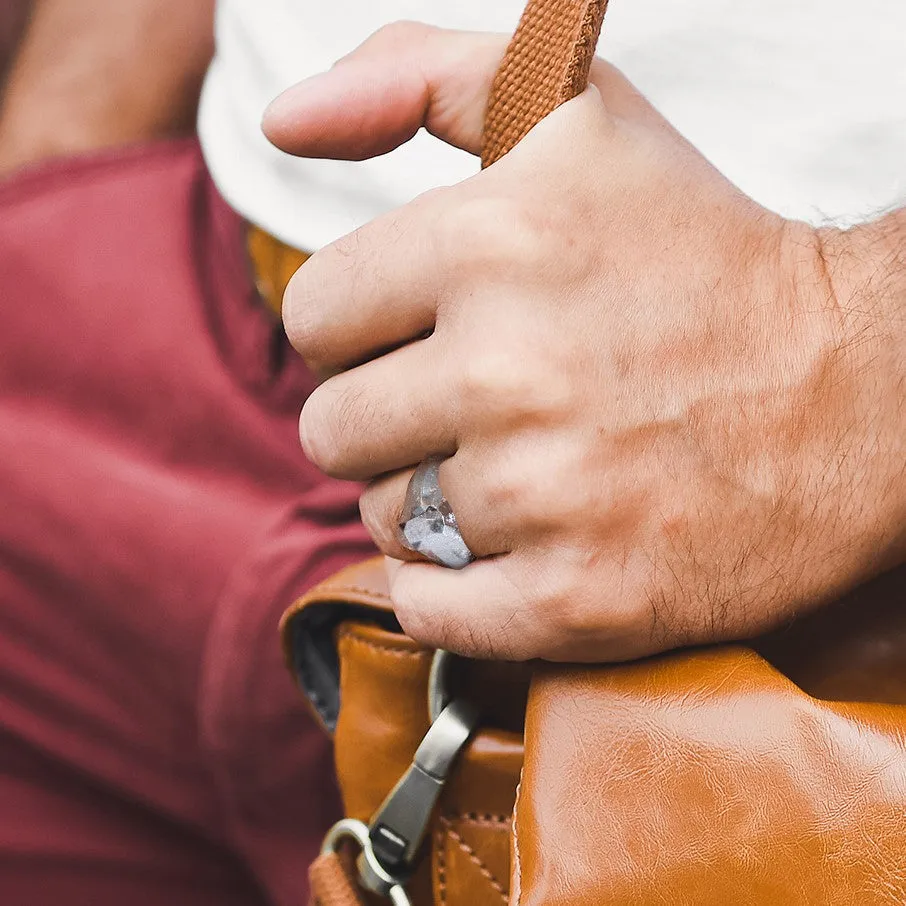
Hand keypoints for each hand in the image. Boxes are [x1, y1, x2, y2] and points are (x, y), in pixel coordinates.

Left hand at [264, 23, 905, 660]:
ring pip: (383, 522)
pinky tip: (510, 547)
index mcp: (490, 240)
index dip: (360, 334)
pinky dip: (451, 591)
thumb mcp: (575, 119)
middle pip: (333, 432)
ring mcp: (545, 497)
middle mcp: (509, 371)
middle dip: (387, 422)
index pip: (314, 320)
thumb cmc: (706, 254)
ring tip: (515, 474)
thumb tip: (285, 121)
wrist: (863, 391)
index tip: (418, 340)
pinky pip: (431, 613)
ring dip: (428, 505)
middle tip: (471, 411)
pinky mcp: (580, 599)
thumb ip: (419, 80)